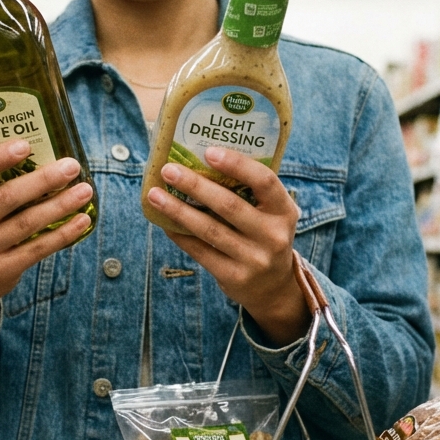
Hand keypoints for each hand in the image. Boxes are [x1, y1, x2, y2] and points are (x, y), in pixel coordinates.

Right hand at [0, 139, 93, 348]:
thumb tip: (45, 157)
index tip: (26, 145)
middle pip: (7, 198)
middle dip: (43, 180)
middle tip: (71, 166)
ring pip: (26, 223)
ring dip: (60, 205)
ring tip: (85, 190)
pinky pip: (37, 249)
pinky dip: (63, 233)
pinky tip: (82, 220)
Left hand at [146, 147, 310, 342]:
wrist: (273, 287)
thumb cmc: (264, 236)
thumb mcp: (271, 214)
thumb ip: (250, 192)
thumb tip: (200, 160)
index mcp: (284, 211)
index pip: (265, 181)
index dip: (237, 165)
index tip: (209, 152)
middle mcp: (273, 235)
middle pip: (229, 205)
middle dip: (195, 185)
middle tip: (168, 170)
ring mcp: (254, 259)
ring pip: (209, 230)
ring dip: (178, 210)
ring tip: (155, 194)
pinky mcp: (234, 277)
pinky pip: (200, 251)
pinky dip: (180, 234)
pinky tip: (164, 222)